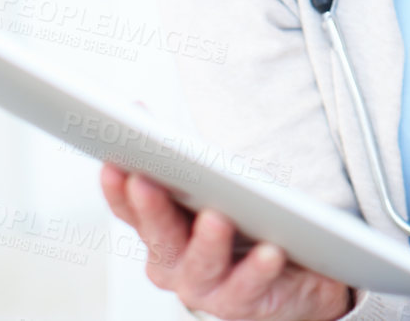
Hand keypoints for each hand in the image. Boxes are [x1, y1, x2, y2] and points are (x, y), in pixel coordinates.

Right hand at [101, 163, 353, 320]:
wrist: (297, 271)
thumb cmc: (247, 221)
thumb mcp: (213, 184)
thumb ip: (180, 156)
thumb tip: (138, 109)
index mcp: (160, 229)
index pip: (129, 208)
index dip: (117, 188)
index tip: (112, 161)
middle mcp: (173, 263)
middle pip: (158, 237)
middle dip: (152, 208)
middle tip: (146, 180)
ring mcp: (203, 288)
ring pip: (199, 266)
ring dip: (206, 242)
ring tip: (217, 218)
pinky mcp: (241, 303)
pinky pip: (247, 288)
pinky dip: (257, 269)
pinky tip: (271, 251)